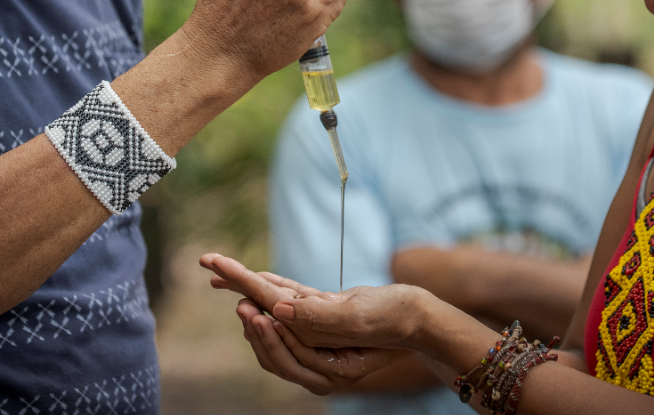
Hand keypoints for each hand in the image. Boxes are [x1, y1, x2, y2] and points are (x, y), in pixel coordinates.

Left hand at [234, 298, 409, 394]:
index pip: (287, 359)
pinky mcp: (326, 322)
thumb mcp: (356, 316)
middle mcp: (321, 363)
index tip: (250, 311)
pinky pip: (294, 312)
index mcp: (330, 372)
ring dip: (257, 308)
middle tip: (238, 302)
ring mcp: (322, 344)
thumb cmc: (394, 317)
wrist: (418, 314)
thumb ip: (317, 316)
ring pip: (280, 331)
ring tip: (235, 290)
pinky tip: (258, 280)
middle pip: (276, 350)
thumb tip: (278, 309)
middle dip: (254, 326)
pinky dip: (273, 295)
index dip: (266, 335)